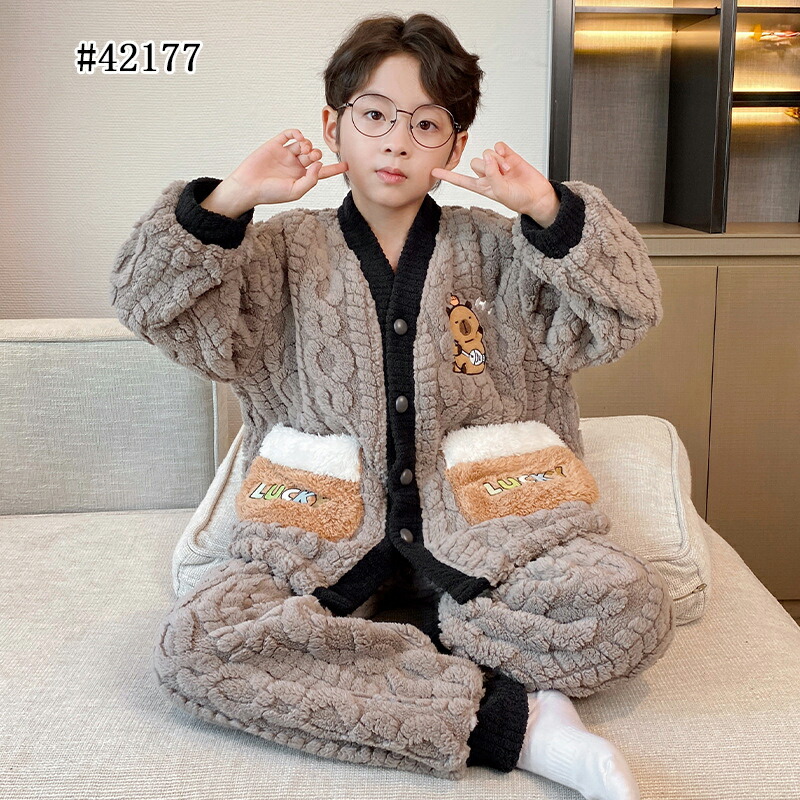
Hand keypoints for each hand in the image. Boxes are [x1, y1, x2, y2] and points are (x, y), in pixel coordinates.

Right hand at [226, 129, 348, 205]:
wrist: (248, 186)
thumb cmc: (270, 193)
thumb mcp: (295, 192)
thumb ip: (310, 180)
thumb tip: (319, 164)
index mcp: (302, 178)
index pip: (322, 172)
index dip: (334, 168)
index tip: (347, 164)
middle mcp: (295, 165)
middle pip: (314, 155)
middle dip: (316, 153)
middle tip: (311, 157)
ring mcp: (286, 154)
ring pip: (303, 144)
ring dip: (307, 144)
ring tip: (303, 150)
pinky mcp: (275, 145)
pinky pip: (289, 134)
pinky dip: (296, 133)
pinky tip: (298, 137)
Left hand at [431, 142, 556, 221]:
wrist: (537, 195)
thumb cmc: (518, 199)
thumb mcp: (500, 192)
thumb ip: (492, 174)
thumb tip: (489, 156)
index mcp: (481, 186)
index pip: (460, 180)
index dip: (448, 176)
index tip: (433, 171)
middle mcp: (487, 174)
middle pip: (475, 162)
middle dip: (487, 167)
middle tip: (500, 176)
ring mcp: (497, 164)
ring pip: (487, 153)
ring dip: (497, 161)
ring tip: (508, 172)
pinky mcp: (508, 155)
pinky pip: (498, 146)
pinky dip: (503, 151)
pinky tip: (509, 160)